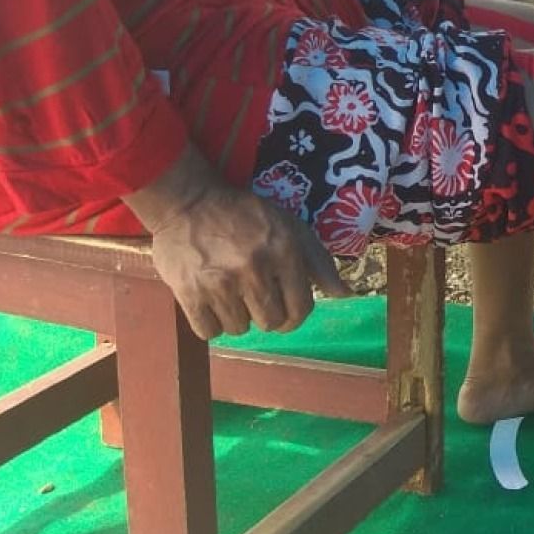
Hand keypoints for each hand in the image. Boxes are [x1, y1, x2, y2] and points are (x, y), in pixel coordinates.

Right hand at [129, 148, 349, 339]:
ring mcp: (220, 283)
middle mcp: (254, 270)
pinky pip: (209, 332)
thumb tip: (345, 295)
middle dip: (267, 314)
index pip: (301, 308)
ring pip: (239, 329)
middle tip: (255, 296)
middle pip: (271, 323)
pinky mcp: (189, 293)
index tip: (286, 310)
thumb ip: (319, 263)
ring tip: (230, 292)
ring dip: (238, 317)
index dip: (296, 315)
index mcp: (284, 252)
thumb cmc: (245, 215)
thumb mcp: (290, 228)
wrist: (188, 202)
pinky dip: (211, 323)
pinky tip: (211, 301)